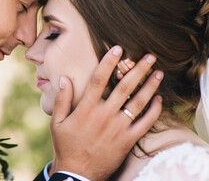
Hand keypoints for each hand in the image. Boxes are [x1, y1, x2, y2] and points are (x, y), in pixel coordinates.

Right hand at [50, 46, 162, 180]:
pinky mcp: (127, 140)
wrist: (78, 173)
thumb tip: (63, 78)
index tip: (118, 48)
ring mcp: (117, 128)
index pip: (98, 80)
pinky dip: (153, 111)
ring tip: (158, 73)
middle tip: (149, 57)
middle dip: (137, 69)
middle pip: (123, 87)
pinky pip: (144, 124)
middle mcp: (104, 115)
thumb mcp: (56, 122)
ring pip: (137, 103)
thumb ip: (61, 100)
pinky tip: (159, 100)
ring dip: (149, 86)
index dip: (108, 62)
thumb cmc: (66, 145)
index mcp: (86, 109)